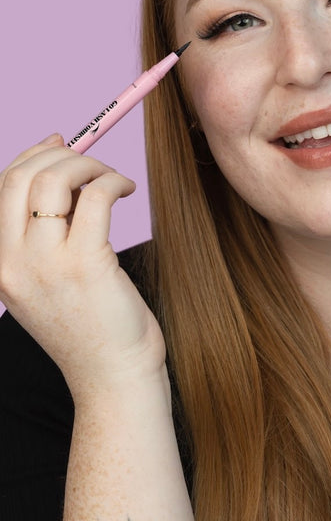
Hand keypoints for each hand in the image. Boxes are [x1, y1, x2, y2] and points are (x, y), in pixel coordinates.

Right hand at [0, 135, 165, 401]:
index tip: (60, 143)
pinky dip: (114, 181)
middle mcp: (14, 263)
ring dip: (91, 165)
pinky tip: (127, 189)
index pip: (1, 187)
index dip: (31, 155)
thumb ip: (49, 231)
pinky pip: (97, 197)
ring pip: (56, 180)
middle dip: (62, 154)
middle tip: (94, 163)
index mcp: (1, 264)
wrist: (112, 377)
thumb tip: (64, 167)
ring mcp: (47, 264)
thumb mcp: (52, 279)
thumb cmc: (93, 326)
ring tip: (114, 180)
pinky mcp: (86, 265)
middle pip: (22, 176)